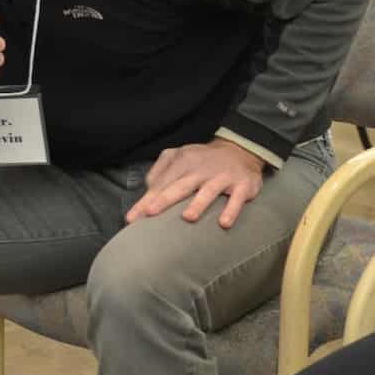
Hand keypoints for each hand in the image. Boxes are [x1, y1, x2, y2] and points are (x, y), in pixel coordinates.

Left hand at [125, 139, 264, 227]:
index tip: (132, 218)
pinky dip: (231, 210)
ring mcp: (223, 176)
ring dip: (199, 203)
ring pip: (209, 191)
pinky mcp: (242, 185)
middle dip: (165, 199)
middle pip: (182, 185)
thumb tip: (146, 192)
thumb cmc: (202, 161)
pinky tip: (224, 223)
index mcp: (184, 161)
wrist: (240, 150)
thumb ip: (160, 172)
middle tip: (150, 213)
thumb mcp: (179, 157)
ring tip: (188, 218)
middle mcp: (202, 169)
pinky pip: (237, 198)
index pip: (162, 183)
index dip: (147, 200)